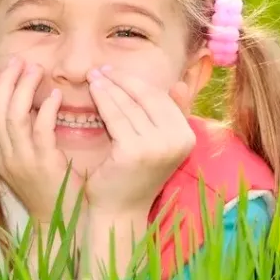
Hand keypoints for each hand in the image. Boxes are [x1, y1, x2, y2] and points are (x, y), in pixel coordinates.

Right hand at [0, 57, 81, 224]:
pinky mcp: (44, 166)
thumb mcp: (27, 160)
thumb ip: (21, 134)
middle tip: (20, 61)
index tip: (1, 66)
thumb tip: (18, 104)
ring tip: (37, 70)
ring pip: (13, 118)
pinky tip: (55, 96)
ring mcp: (22, 162)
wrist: (59, 224)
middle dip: (5, 82)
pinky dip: (45, 110)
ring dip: (23, 89)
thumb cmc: (48, 188)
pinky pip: (40, 132)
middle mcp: (5, 158)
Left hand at [83, 66, 195, 216]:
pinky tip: (92, 90)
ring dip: (109, 87)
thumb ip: (171, 115)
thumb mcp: (159, 144)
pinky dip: (103, 100)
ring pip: (128, 106)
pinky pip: (115, 117)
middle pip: (146, 98)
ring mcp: (157, 147)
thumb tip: (181, 84)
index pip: (161, 98)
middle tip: (101, 69)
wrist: (119, 211)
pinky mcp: (134, 151)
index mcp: (187, 137)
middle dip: (122, 80)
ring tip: (94, 76)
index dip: (137, 82)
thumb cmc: (135, 176)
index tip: (117, 71)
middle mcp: (177, 141)